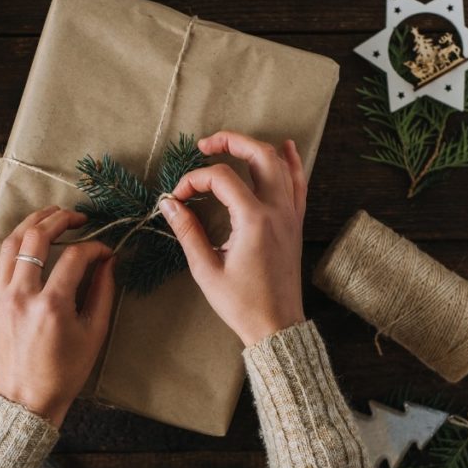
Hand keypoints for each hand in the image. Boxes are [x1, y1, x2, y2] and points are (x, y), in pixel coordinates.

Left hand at [0, 207, 115, 427]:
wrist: (27, 399)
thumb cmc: (65, 371)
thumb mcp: (94, 333)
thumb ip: (103, 292)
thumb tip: (108, 259)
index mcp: (52, 305)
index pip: (76, 257)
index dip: (94, 247)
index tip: (104, 251)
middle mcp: (21, 296)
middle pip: (39, 239)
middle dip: (62, 220)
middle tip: (77, 218)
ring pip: (11, 244)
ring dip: (31, 221)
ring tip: (49, 214)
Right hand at [159, 131, 307, 345]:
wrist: (277, 326)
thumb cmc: (242, 303)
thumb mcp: (206, 269)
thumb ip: (187, 231)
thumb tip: (169, 204)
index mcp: (254, 220)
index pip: (221, 178)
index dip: (195, 180)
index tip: (177, 198)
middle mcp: (277, 210)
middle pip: (259, 155)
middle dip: (230, 142)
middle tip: (205, 145)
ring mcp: (290, 215)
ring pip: (281, 164)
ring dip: (256, 147)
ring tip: (232, 144)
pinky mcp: (295, 224)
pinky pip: (299, 184)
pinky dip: (292, 163)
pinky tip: (287, 148)